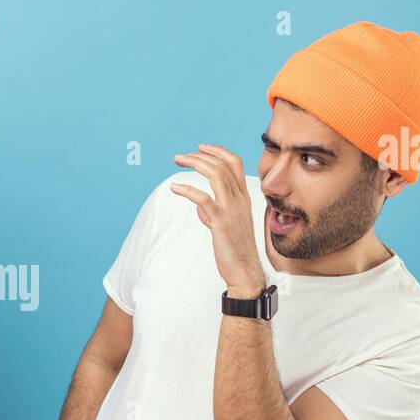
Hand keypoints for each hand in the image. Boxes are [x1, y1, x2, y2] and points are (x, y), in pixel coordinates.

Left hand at [170, 143, 266, 295]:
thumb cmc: (234, 249)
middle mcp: (240, 199)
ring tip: (178, 161)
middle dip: (200, 155)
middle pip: (222, 164)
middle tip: (180, 156)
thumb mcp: (226, 225)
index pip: (234, 163)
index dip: (217, 151)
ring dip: (195, 163)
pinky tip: (174, 188)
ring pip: (216, 175)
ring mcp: (232, 209)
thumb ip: (214, 212)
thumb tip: (200, 207)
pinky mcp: (221, 222)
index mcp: (243, 197)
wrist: (244, 271)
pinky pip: (204, 199)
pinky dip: (187, 190)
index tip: (200, 148)